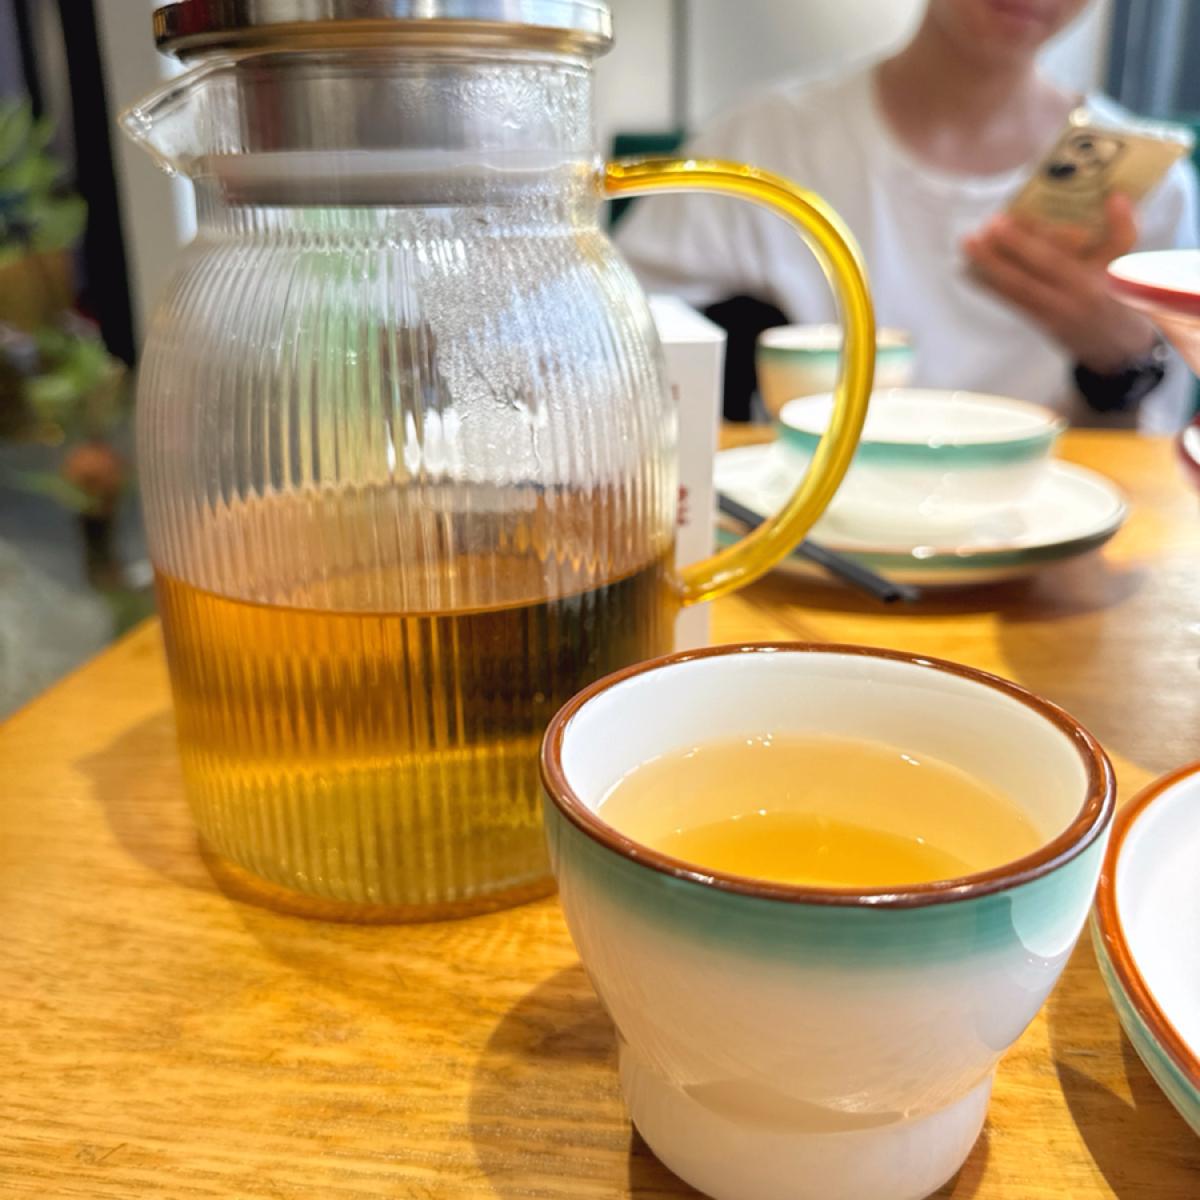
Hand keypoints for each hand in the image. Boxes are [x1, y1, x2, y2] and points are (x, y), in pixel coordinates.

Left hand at [963, 194, 1156, 373]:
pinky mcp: (1034, 320)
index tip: (1002, 221)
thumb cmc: (1115, 289)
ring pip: (1011, 292)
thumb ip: (1122, 229)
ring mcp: (1046, 314)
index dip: (1025, 245)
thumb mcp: (1123, 262)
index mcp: (1087, 285)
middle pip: (1023, 282)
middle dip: (996, 259)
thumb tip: (1117, 195)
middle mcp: (1063, 302)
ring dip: (985, 269)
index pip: (1052, 263)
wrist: (1112, 341)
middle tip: (974, 235)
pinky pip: (1008, 301)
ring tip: (967, 245)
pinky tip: (966, 270)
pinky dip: (987, 285)